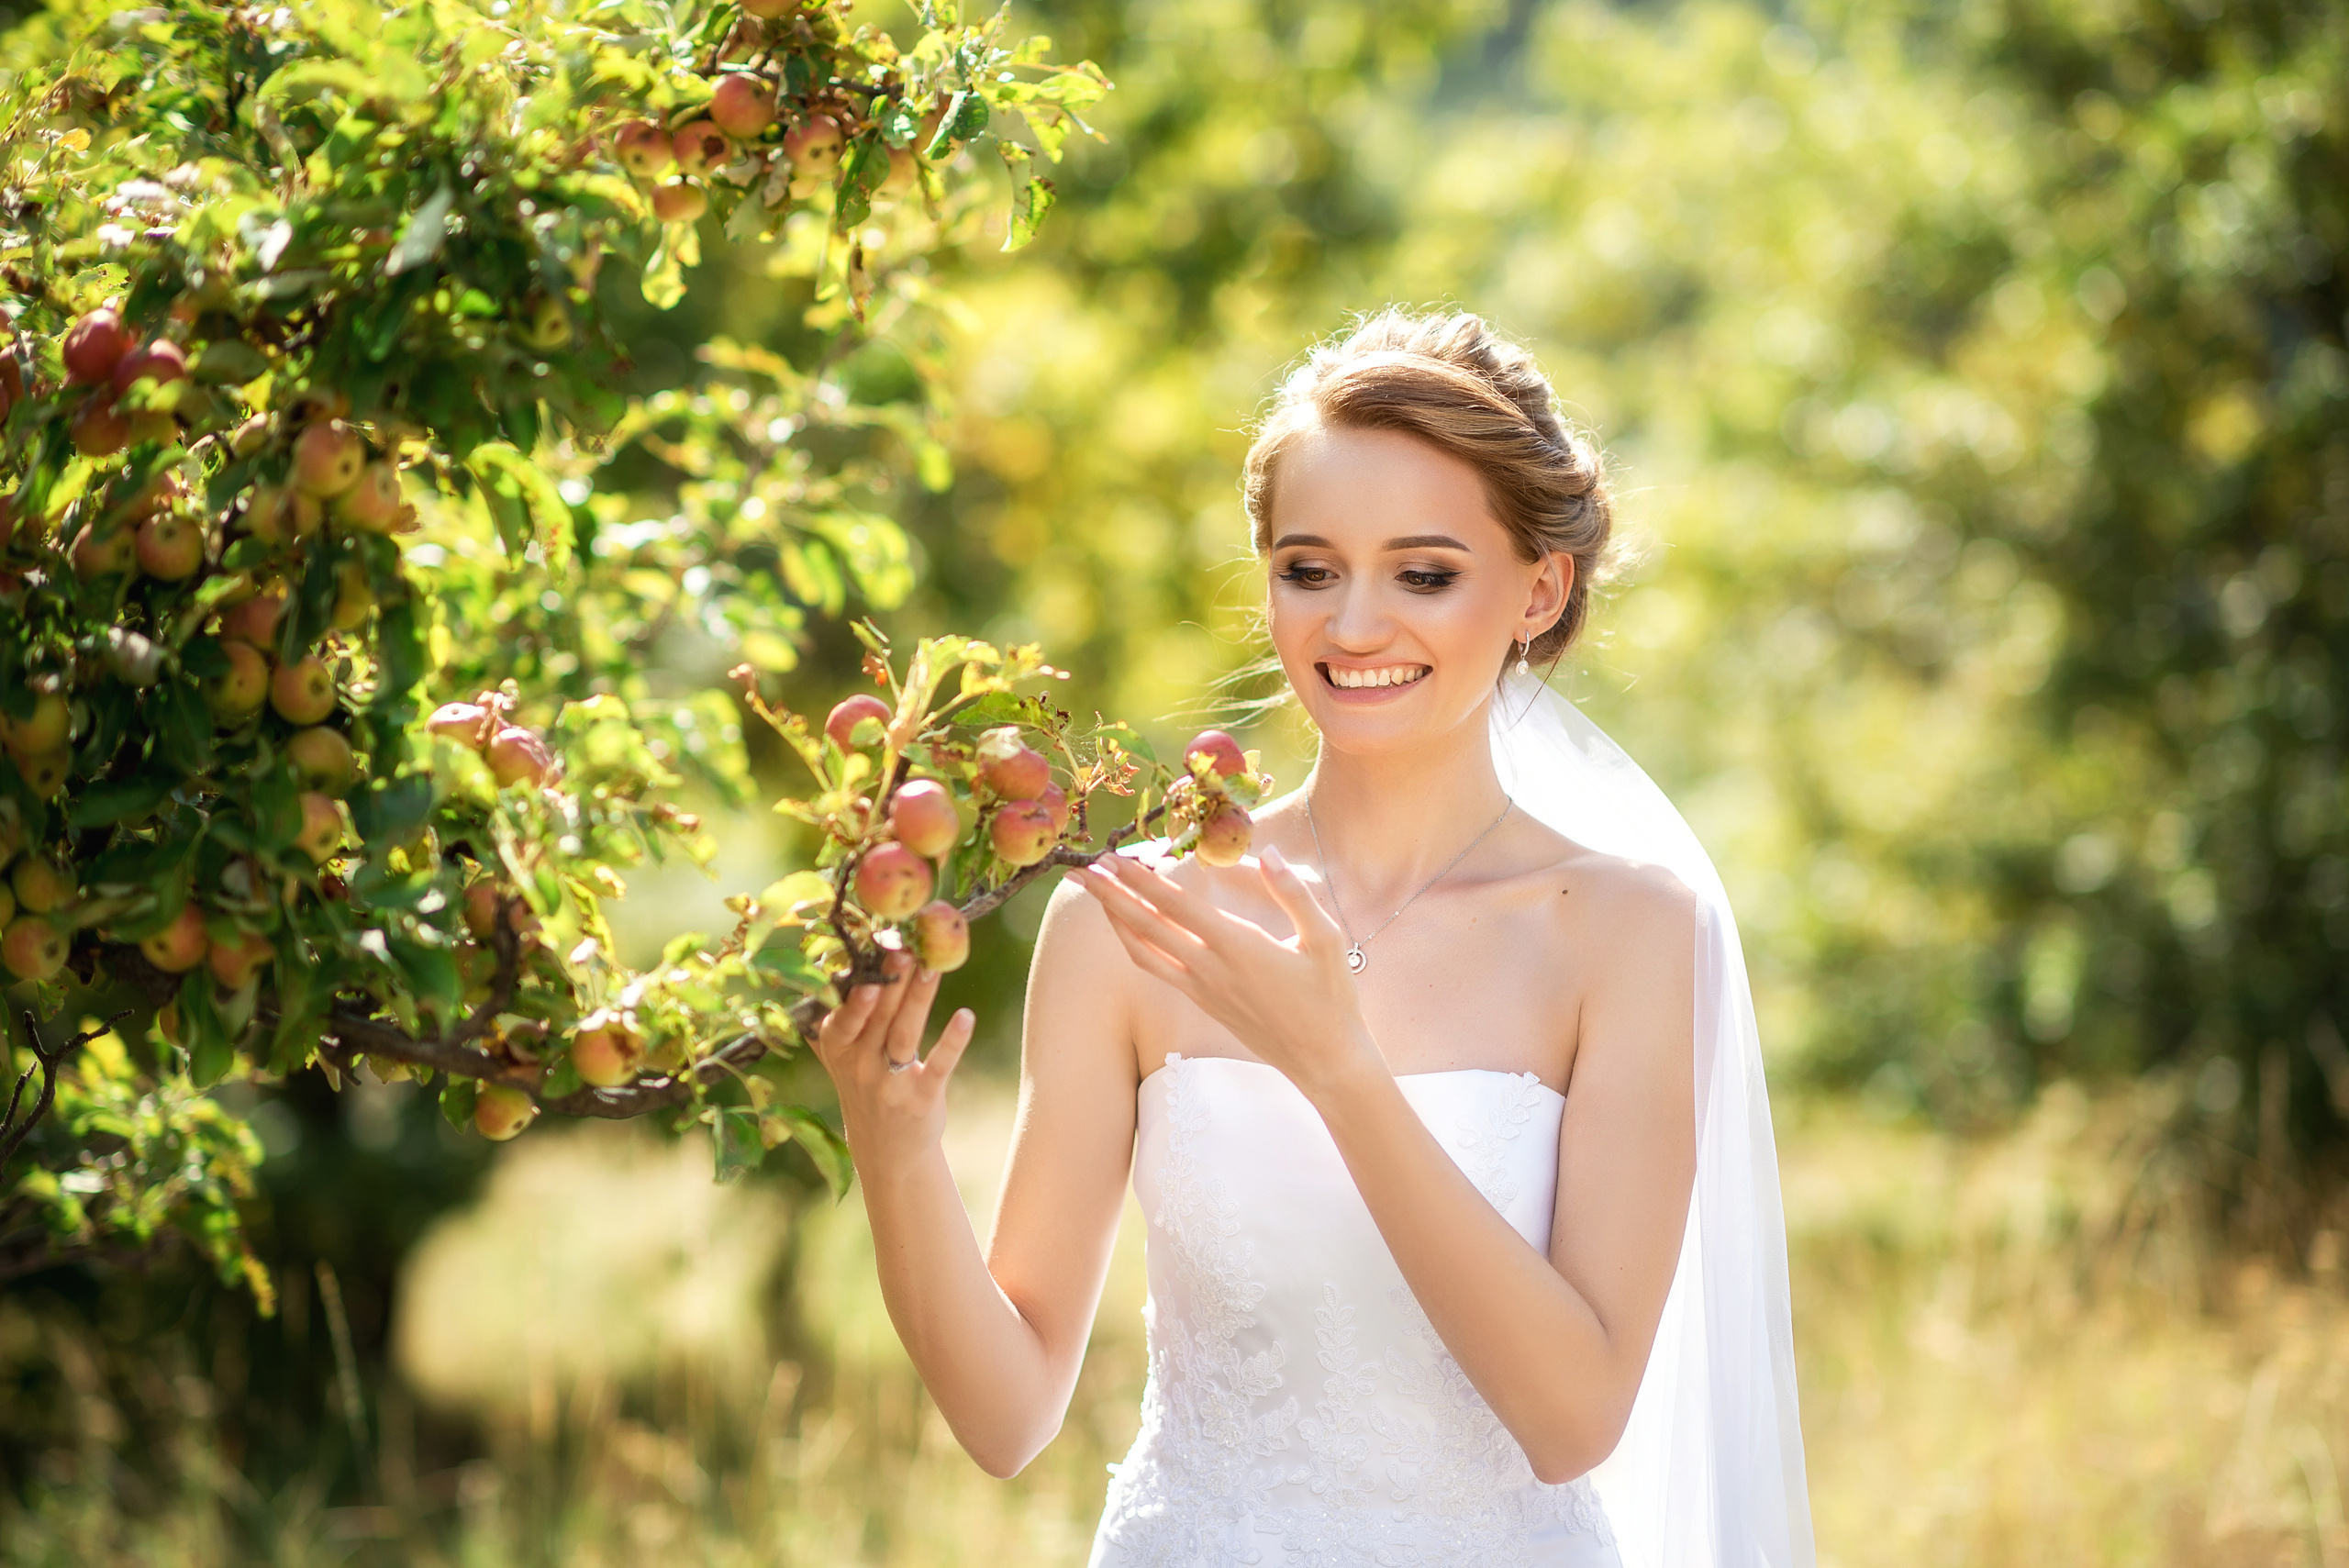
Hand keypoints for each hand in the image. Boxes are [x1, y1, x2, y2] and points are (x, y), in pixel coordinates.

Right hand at [809, 950, 974, 1170]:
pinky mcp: (922, 1097)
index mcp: (838, 1049)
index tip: (865, 960)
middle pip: (879, 1016)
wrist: (885, 1149)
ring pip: (905, 1033)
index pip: (843, 1017)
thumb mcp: (844, 1057)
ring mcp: (891, 1082)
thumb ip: (843, 1017)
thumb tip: (836, 963)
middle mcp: (860, 1065)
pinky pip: (938, 1065)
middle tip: (906, 947)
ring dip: (918, 999)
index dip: (854, 991)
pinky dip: (952, 1041)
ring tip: (932, 967)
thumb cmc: (867, 1085)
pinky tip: (966, 1016)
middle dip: (892, 980)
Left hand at [1075, 845, 1378, 1098]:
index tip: (1113, 858)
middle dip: (1112, 895)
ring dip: (1115, 921)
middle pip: (1148, 926)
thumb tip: (1268, 854)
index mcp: (1239, 947)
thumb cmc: (1331, 998)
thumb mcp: (1326, 940)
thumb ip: (1295, 894)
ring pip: (1144, 951)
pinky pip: (1158, 971)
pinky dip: (1136, 946)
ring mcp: (1203, 989)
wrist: (1324, 1060)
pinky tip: (1128, 931)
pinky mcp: (1203, 1004)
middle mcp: (1211, 968)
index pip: (1177, 906)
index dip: (1141, 881)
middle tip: (1082, 869)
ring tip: (1095, 895)